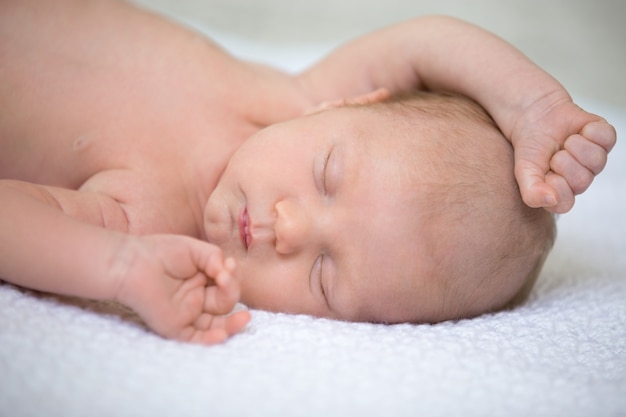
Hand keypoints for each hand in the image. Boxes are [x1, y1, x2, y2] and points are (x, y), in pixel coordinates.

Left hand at [112, 234, 249, 343]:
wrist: (132, 263)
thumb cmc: (160, 252)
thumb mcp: (196, 249)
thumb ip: (215, 257)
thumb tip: (227, 272)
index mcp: (203, 281)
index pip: (227, 285)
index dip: (232, 277)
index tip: (229, 264)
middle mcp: (197, 299)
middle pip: (225, 303)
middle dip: (232, 290)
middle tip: (225, 276)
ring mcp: (187, 314)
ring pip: (216, 325)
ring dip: (232, 323)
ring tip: (245, 318)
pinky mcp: (175, 327)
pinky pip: (196, 338)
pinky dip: (210, 340)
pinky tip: (222, 334)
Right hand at [510, 95, 615, 213]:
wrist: (535, 117)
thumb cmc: (530, 146)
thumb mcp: (523, 171)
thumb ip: (531, 192)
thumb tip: (550, 200)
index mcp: (562, 191)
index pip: (565, 203)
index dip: (554, 185)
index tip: (545, 171)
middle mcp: (581, 179)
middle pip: (582, 181)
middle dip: (562, 162)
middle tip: (554, 154)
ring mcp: (594, 160)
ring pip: (597, 161)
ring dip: (575, 146)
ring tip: (565, 142)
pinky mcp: (603, 139)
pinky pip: (607, 138)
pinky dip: (591, 131)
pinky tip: (579, 131)